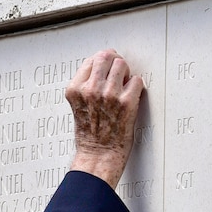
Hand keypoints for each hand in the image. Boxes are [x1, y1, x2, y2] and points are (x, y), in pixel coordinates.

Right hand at [65, 49, 144, 186]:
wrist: (98, 155)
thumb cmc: (89, 134)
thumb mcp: (77, 105)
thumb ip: (85, 86)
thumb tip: (102, 68)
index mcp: (75, 89)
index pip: (91, 60)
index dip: (101, 64)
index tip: (106, 70)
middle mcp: (90, 90)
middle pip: (106, 57)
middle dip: (114, 63)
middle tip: (118, 74)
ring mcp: (109, 95)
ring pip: (122, 65)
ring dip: (126, 74)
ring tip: (124, 86)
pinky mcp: (126, 102)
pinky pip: (137, 80)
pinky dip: (136, 87)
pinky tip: (130, 97)